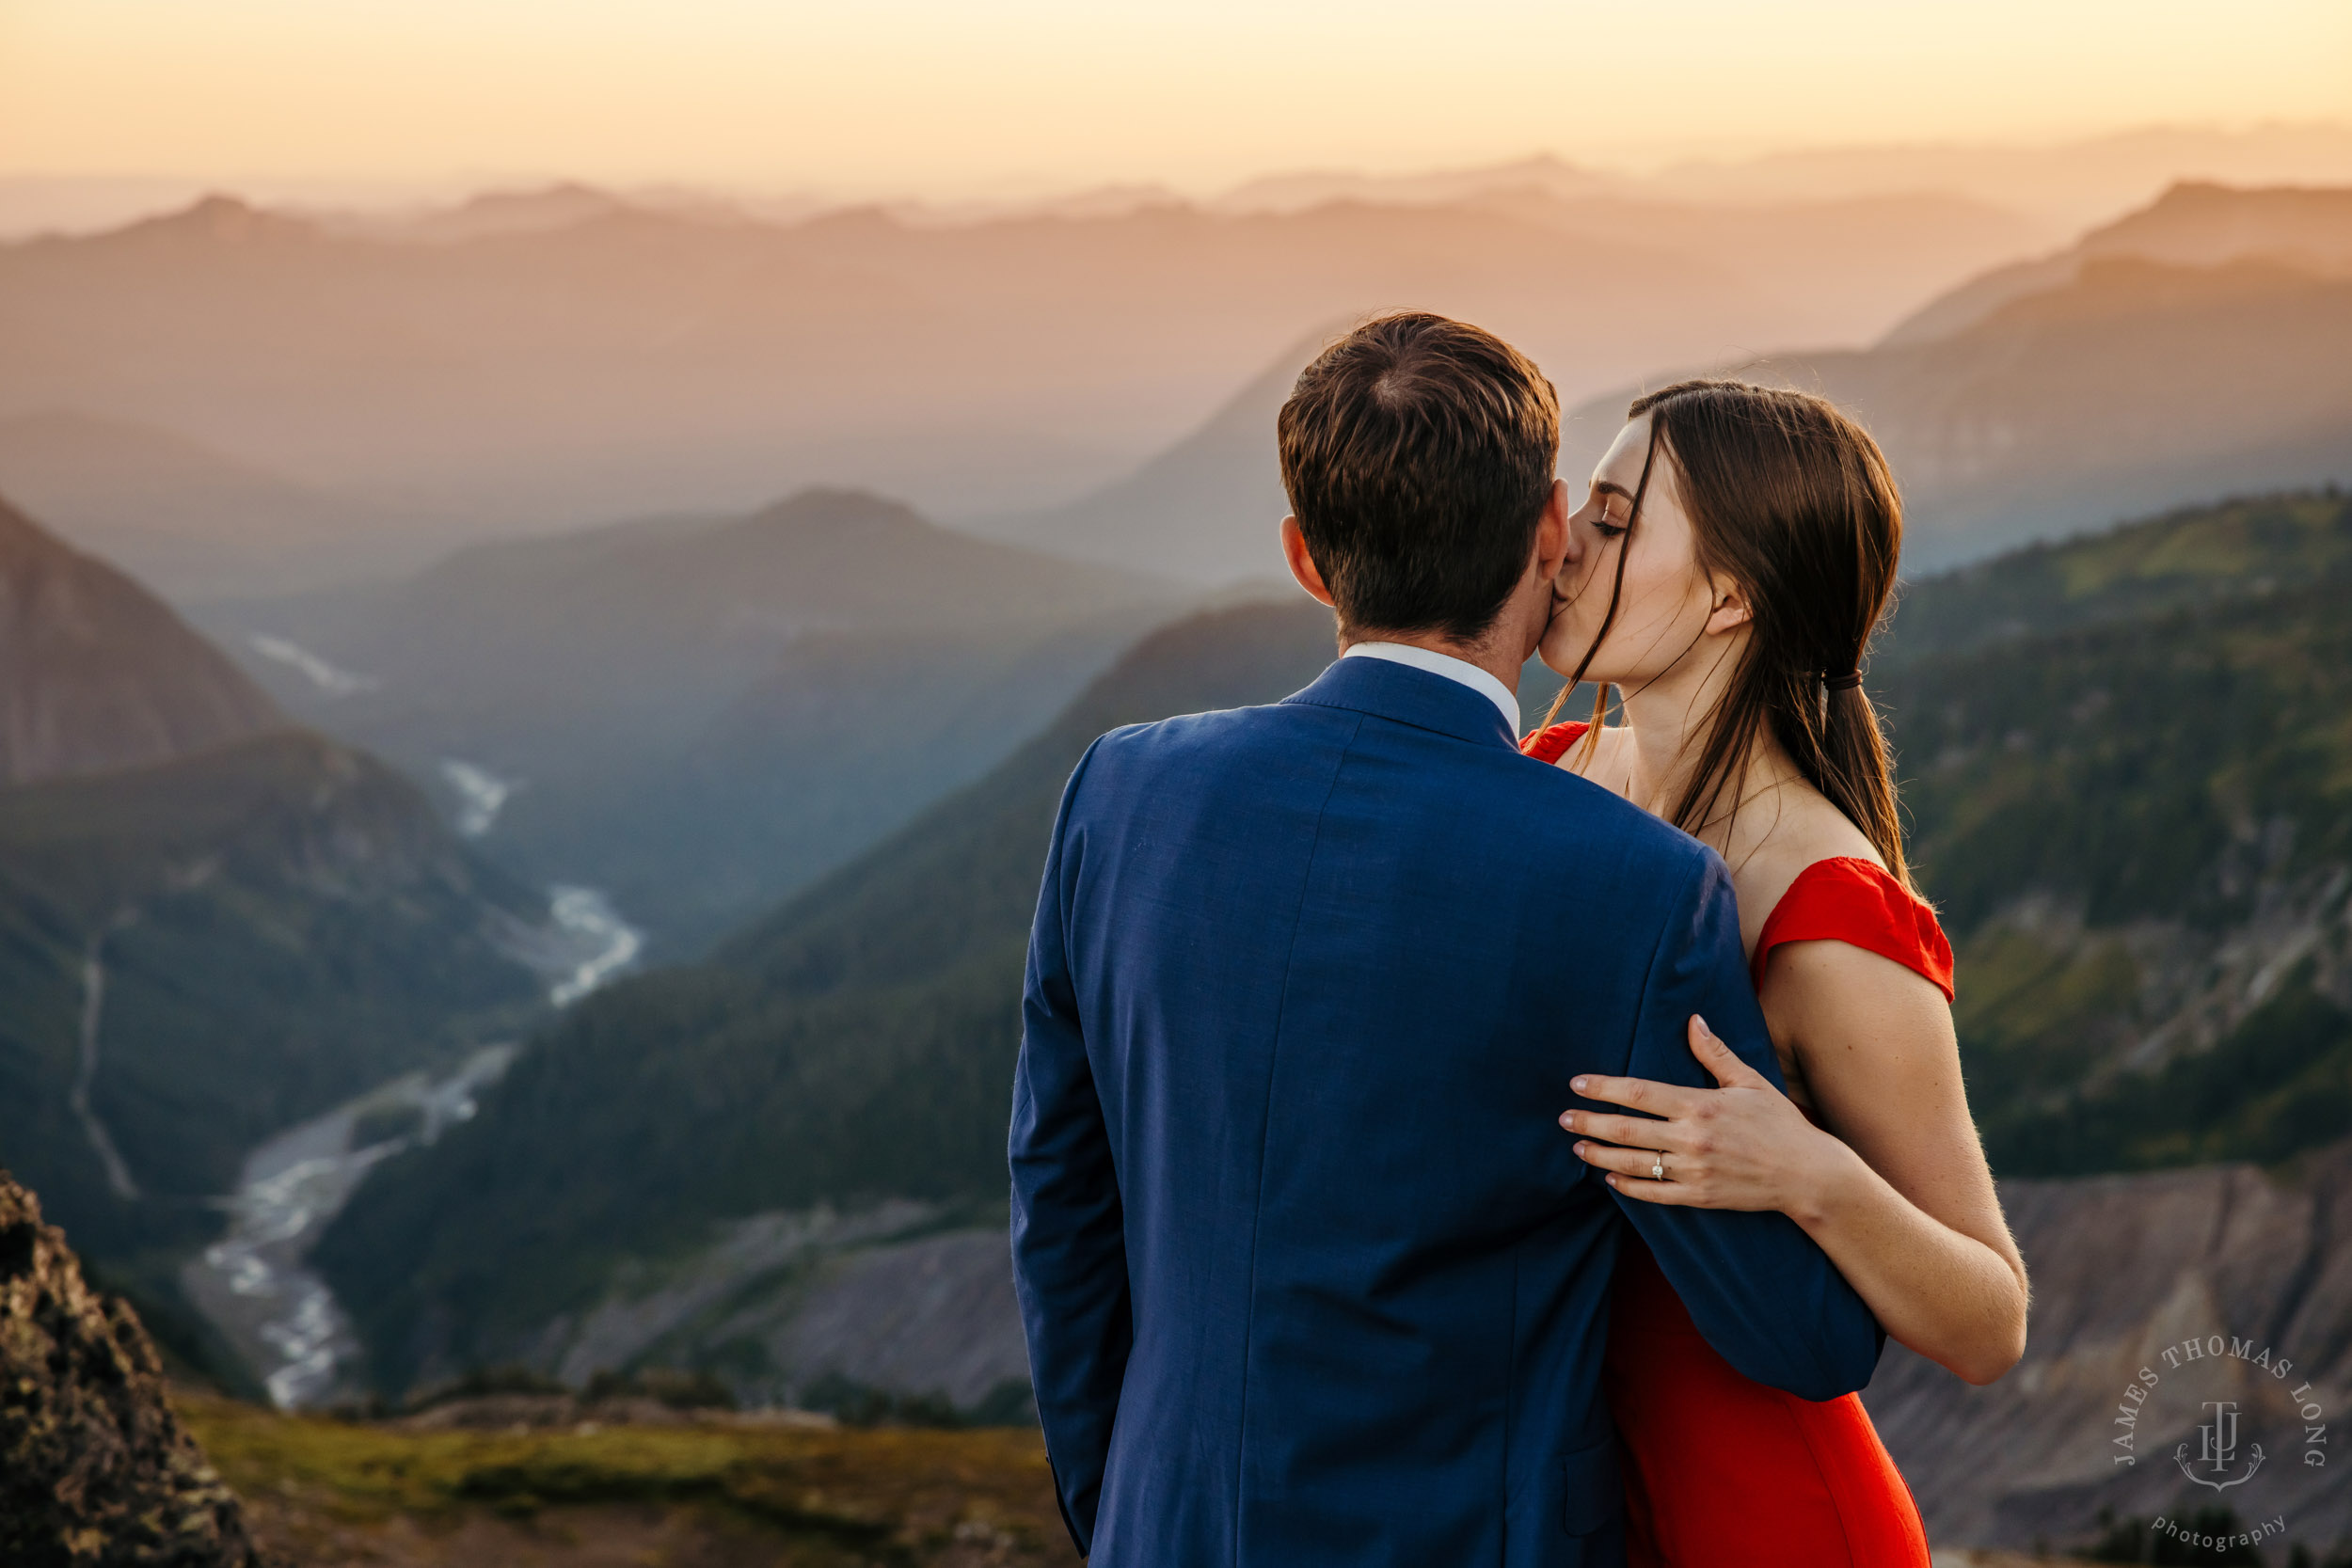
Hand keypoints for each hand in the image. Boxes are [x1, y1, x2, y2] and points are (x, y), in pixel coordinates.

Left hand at [1558, 1015, 1852, 1214]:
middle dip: (1590, 1122)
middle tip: (1563, 1117)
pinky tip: (1610, 1179)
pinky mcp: (1700, 1197)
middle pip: (1627, 1129)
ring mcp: (1694, 1170)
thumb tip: (1693, 1021)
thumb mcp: (1749, 1082)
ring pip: (1634, 1163)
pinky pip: (1655, 1194)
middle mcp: (1692, 1139)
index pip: (1639, 1093)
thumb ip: (1715, 1054)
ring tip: (1577, 1146)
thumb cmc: (1780, 1124)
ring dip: (1600, 1155)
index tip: (1577, 1083)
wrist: (1808, 1174)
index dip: (1603, 1088)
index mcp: (1700, 1105)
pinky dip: (1629, 1186)